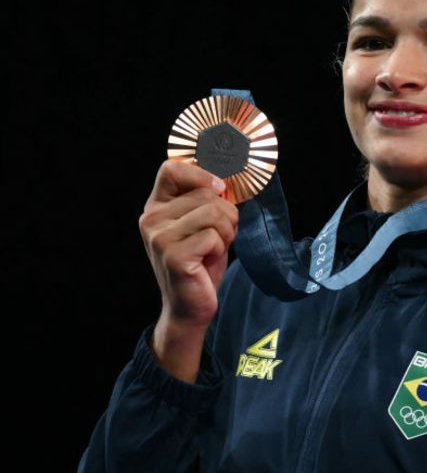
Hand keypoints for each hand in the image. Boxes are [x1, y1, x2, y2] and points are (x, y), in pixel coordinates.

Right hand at [139, 160, 237, 379]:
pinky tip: (207, 261)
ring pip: (215, 212)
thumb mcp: (205, 221)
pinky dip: (220, 247)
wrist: (190, 305)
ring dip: (226, 232)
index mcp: (156, 205)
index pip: (173, 167)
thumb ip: (209, 197)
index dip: (202, 174)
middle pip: (208, 192)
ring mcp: (159, 237)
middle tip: (215, 237)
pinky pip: (214, 236)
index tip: (218, 188)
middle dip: (226, 214)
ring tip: (212, 249)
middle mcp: (151, 218)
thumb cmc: (201, 260)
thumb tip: (229, 176)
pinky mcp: (172, 255)